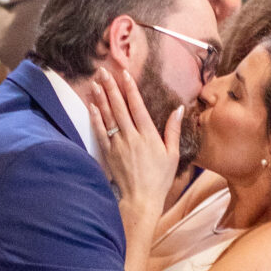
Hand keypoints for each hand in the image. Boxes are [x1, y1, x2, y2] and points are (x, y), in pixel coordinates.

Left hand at [85, 58, 180, 226]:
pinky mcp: (108, 153)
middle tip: (103, 71)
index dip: (129, 89)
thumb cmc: (160, 178)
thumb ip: (173, 130)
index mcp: (148, 135)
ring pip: (108, 116)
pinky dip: (95, 117)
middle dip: (111, 87)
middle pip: (119, 107)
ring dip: (101, 98)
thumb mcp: (172, 154)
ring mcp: (118, 144)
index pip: (137, 106)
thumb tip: (178, 109)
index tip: (124, 74)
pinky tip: (92, 105)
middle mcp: (131, 137)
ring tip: (95, 82)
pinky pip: (100, 131)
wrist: (141, 199)